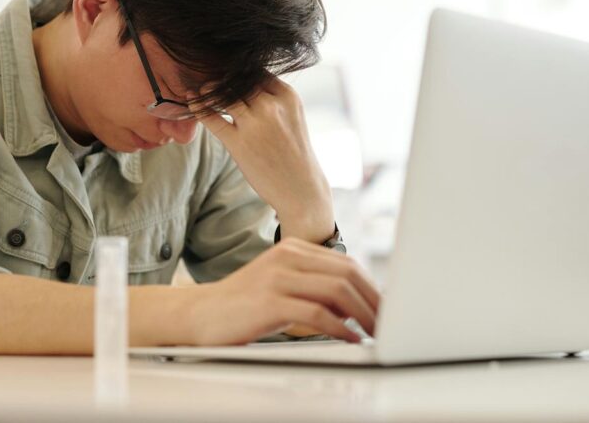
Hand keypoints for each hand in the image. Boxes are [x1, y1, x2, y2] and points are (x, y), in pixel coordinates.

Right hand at [188, 237, 379, 344]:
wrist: (200, 315)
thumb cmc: (243, 306)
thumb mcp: (281, 286)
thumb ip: (313, 287)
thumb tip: (357, 304)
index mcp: (292, 249)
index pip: (346, 263)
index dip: (372, 287)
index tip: (386, 308)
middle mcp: (287, 257)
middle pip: (347, 273)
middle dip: (374, 300)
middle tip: (388, 323)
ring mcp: (277, 277)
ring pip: (337, 290)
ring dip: (363, 314)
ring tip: (375, 332)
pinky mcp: (270, 301)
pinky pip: (317, 313)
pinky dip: (340, 328)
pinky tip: (350, 339)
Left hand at [194, 75, 334, 239]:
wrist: (301, 189)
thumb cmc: (293, 152)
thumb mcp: (291, 116)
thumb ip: (271, 97)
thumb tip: (242, 81)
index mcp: (287, 96)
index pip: (255, 70)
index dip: (238, 70)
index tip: (226, 72)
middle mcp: (271, 106)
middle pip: (237, 79)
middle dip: (221, 77)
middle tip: (206, 74)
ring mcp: (254, 124)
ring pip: (222, 94)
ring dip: (208, 89)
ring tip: (201, 89)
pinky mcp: (238, 143)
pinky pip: (211, 117)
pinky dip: (198, 107)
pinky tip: (191, 100)